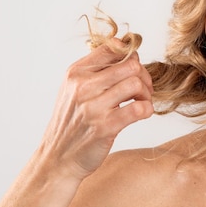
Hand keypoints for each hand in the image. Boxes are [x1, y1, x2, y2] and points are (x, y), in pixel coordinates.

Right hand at [39, 39, 153, 179]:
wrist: (58, 158)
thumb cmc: (71, 123)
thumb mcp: (73, 90)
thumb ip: (95, 71)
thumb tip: (125, 50)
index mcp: (76, 73)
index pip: (112, 48)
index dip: (131, 55)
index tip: (133, 69)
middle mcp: (83, 86)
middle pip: (130, 65)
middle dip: (143, 75)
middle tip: (143, 89)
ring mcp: (94, 107)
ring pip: (135, 84)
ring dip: (146, 93)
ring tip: (142, 102)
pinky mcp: (105, 127)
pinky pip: (138, 109)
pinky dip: (147, 109)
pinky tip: (142, 113)